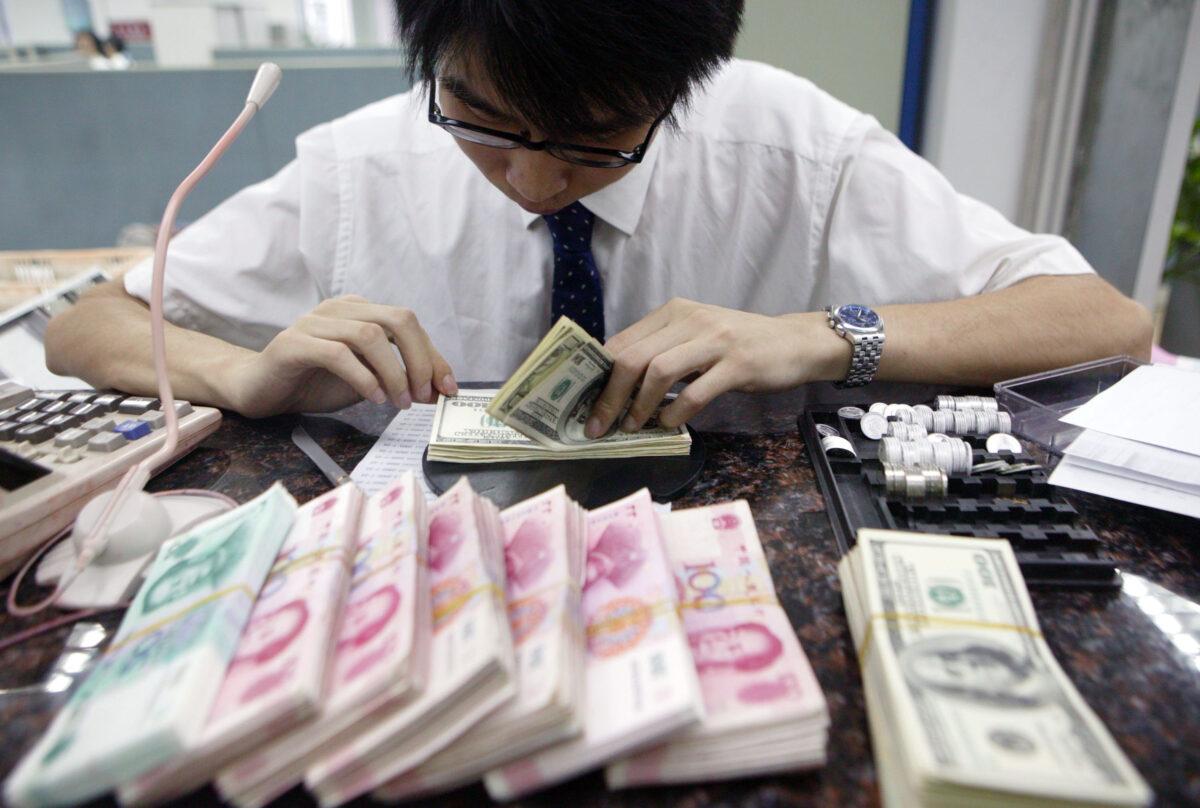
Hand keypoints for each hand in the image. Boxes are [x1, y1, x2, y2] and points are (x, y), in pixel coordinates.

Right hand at [226, 295, 456, 416]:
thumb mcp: (368, 380)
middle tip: (423, 396)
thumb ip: (398, 378)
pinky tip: (373, 398)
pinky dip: (363, 378)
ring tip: (398, 403)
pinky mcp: (293, 343)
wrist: (260, 390)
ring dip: (393, 374)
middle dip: (419, 360)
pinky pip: (338, 353)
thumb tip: (439, 390)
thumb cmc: (315, 383)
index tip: (447, 389)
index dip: (433, 356)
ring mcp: (314, 322)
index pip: (409, 324)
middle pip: (397, 320)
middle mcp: (339, 309)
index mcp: (359, 311)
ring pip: (370, 335)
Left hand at [586, 299, 847, 435]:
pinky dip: (676, 413)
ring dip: (638, 405)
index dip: (597, 375)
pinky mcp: (737, 364)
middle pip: (633, 357)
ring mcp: (714, 340)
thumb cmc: (739, 345)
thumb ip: (661, 351)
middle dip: (609, 395)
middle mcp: (689, 320)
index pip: (622, 341)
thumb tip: (615, 384)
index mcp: (673, 312)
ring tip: (632, 426)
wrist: (794, 343)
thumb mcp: (695, 338)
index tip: (583, 403)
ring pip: (658, 371)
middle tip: (598, 425)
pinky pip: (696, 392)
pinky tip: (670, 424)